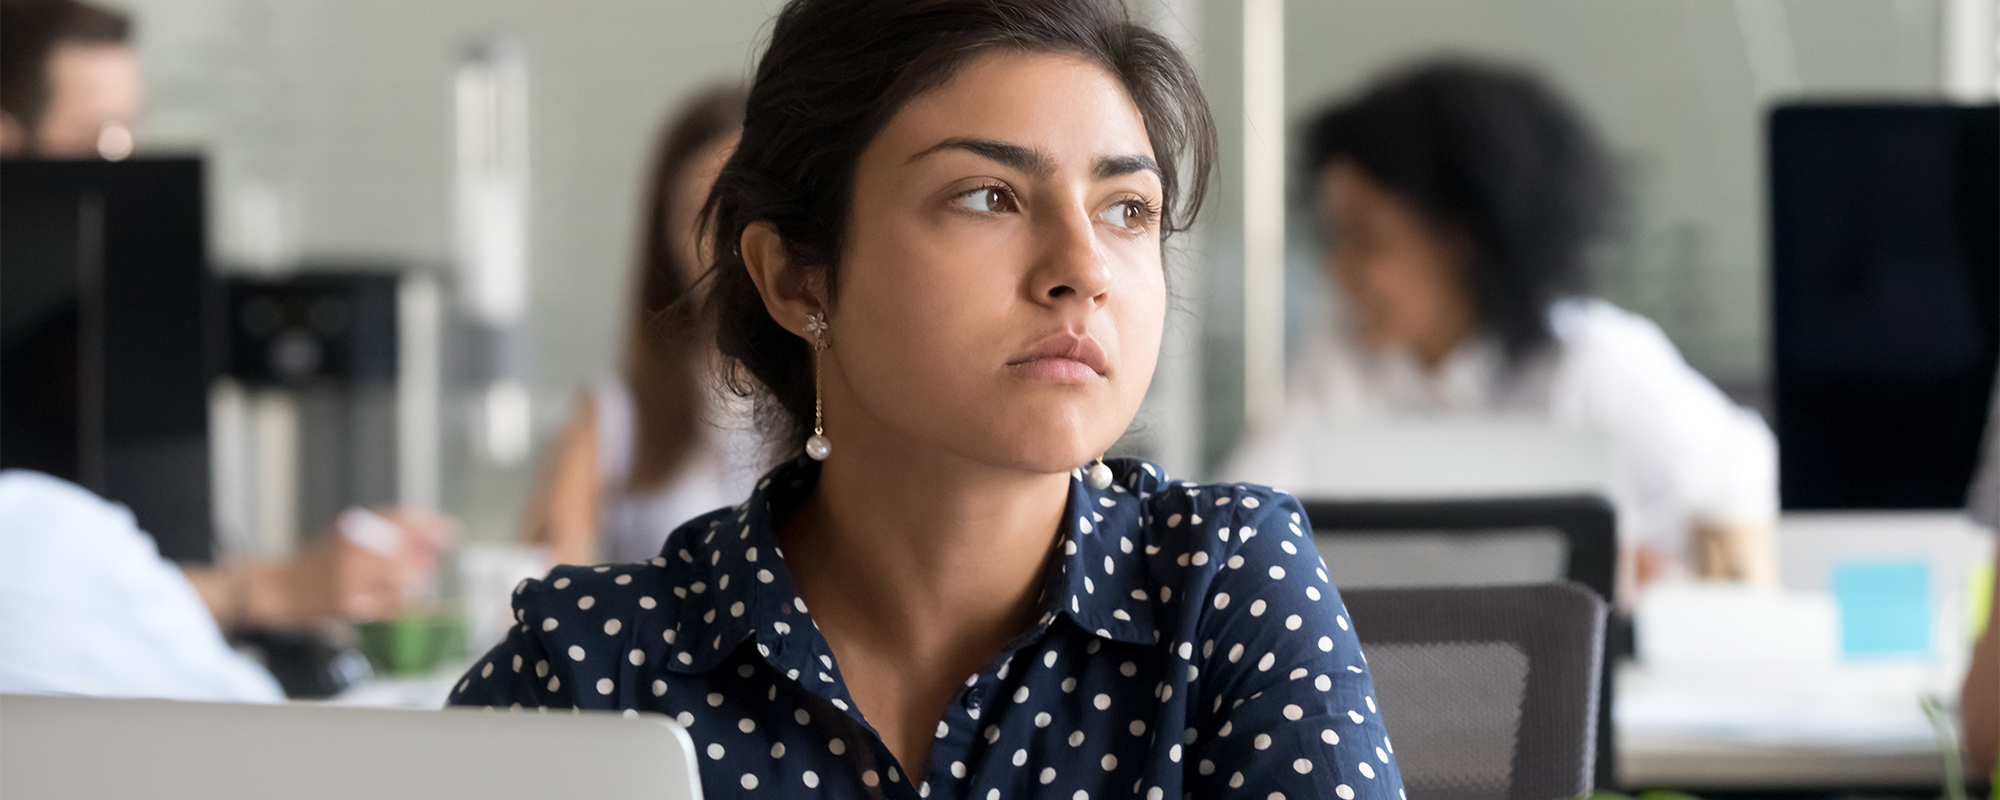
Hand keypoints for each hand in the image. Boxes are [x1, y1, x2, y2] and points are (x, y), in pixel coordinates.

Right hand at [253, 507, 456, 626]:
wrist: (278, 588)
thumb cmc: (316, 563)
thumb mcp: (346, 536)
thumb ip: (381, 534)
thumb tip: (426, 540)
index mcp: (353, 528)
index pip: (402, 519)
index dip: (432, 525)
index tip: (452, 533)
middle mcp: (353, 551)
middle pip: (407, 555)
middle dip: (422, 563)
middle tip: (425, 566)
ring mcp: (351, 580)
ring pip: (402, 583)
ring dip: (412, 585)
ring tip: (403, 586)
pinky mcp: (348, 605)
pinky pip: (389, 607)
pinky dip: (401, 606)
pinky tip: (397, 603)